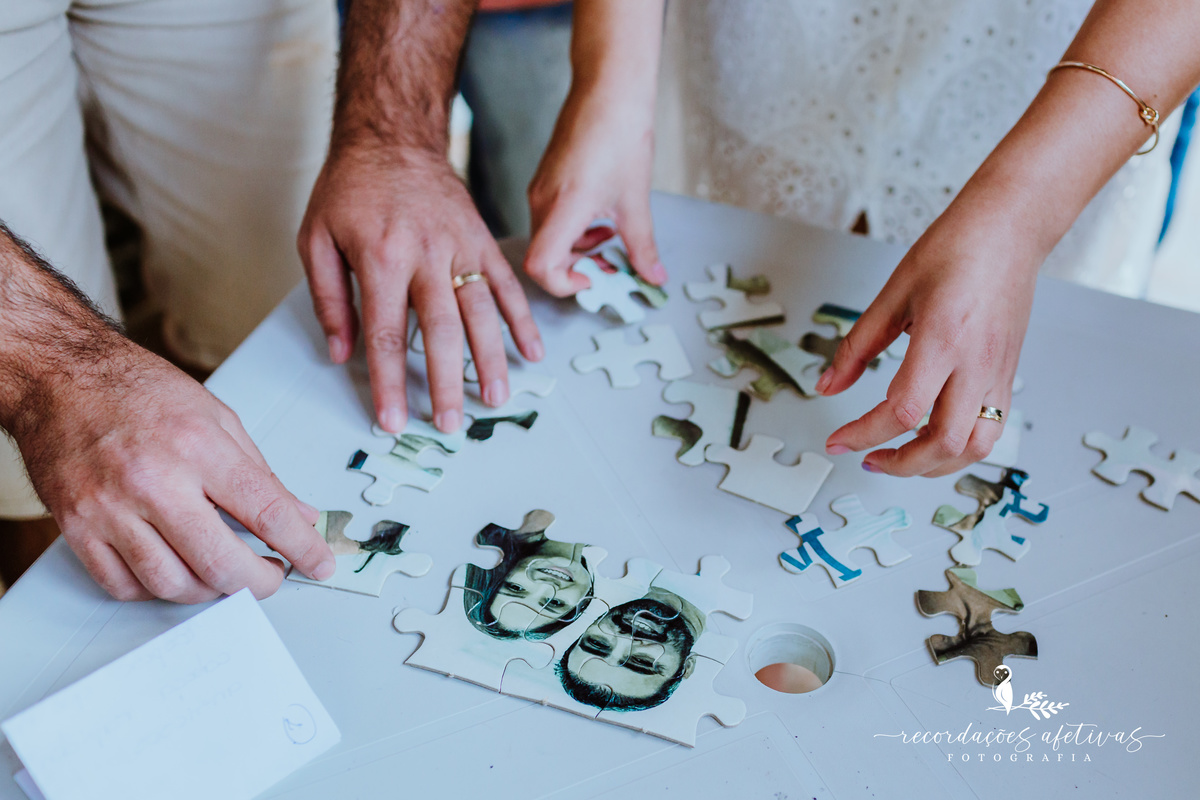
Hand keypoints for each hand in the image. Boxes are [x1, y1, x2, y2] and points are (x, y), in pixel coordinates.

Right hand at [17, 340, 334, 602]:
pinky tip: (176, 570)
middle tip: (273, 576)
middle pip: (220, 562)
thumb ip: (261, 471)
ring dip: (211, 591)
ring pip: (172, 584)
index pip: (266, 511)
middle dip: (260, 582)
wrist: (60, 378)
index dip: (302, 546)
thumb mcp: (217, 416)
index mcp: (198, 447)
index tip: (320, 563)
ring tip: (227, 574)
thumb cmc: (137, 390)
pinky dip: (158, 589)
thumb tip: (299, 513)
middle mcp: (153, 482)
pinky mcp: (77, 528)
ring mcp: (110, 509)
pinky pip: (124, 585)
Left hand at [299, 144, 542, 433]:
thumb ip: (329, 298)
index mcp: (380, 258)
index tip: (392, 420)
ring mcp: (459, 247)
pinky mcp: (482, 240)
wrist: (392, 136)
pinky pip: (507, 285)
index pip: (387, 335)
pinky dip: (522, 320)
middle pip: (441, 332)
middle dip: (447, 383)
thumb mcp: (315, 238)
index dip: (390, 383)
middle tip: (450, 423)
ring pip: (481, 312)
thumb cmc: (349, 189)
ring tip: (495, 399)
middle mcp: (425, 255)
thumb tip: (341, 352)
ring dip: (491, 360)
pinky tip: (532, 352)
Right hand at [525, 84, 663, 295]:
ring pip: (550, 241)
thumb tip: (653, 277)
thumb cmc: (620, 136)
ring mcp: (539, 192)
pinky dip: (575, 232)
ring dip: (579, 251)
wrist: (608, 90)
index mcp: (562, 208)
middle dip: (579, 270)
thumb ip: (642, 246)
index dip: (565, 285)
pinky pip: (552, 222)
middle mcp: (541, 202)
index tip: (595, 280)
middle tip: (613, 268)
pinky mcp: (544, 183)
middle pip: (545, 258)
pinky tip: (603, 219)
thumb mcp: (636, 200)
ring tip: (613, 239)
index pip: (540, 267)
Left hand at [818, 204, 1038, 476]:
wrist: (1010, 228)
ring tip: (900, 456)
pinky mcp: (1008, 374)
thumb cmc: (956, 249)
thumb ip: (857, 346)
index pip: (902, 410)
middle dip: (900, 464)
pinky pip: (991, 429)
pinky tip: (932, 437)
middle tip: (868, 458)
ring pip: (975, 447)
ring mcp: (997, 372)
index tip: (838, 439)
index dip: (864, 434)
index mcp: (942, 340)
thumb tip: (826, 386)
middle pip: (944, 443)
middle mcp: (976, 364)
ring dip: (934, 464)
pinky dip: (960, 448)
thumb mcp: (893, 294)